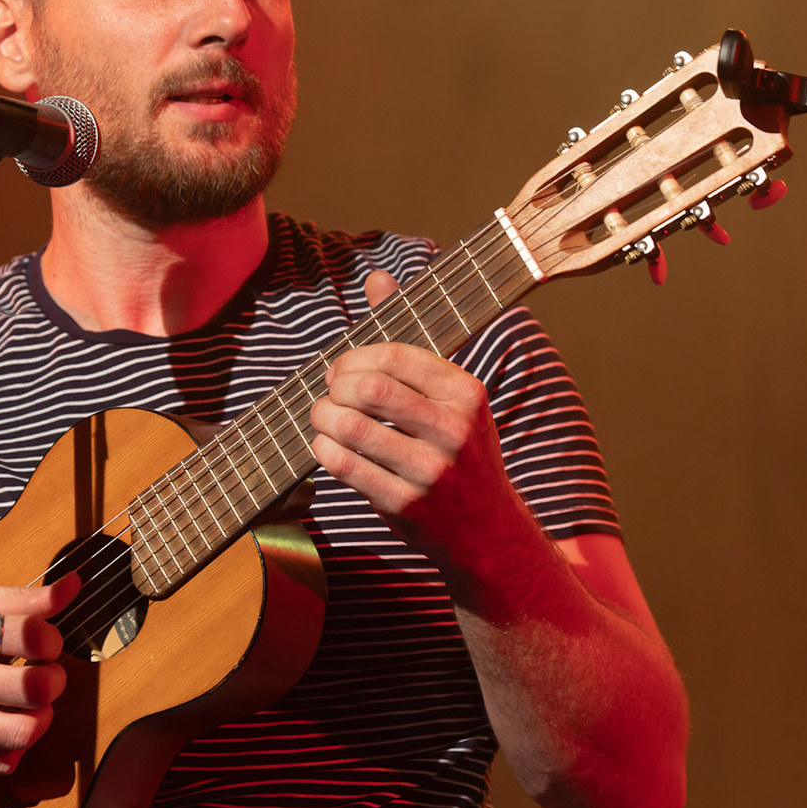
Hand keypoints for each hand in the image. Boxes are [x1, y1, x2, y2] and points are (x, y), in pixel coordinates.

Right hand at [0, 574, 76, 774]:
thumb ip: (18, 596)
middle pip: (33, 689)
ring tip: (33, 704)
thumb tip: (72, 587)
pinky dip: (15, 747)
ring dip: (42, 718)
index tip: (45, 641)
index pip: (30, 636)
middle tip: (46, 674)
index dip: (52, 638)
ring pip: (21, 733)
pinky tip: (6, 723)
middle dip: (54, 680)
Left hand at [308, 271, 529, 563]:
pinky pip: (345, 466)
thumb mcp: (450, 393)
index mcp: (466, 392)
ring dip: (322, 417)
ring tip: (321, 416)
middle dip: (335, 385)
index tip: (341, 368)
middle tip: (329, 392)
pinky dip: (324, 449)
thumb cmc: (459, 450)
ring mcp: (430, 471)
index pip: (394, 355)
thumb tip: (377, 278)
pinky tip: (326, 445)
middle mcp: (453, 429)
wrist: (485, 529)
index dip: (354, 356)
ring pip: (352, 428)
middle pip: (370, 388)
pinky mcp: (405, 505)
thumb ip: (410, 336)